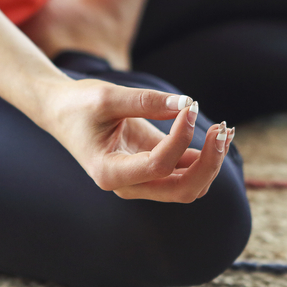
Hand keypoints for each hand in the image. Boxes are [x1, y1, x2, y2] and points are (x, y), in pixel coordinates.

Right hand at [41, 79, 232, 202]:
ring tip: (225, 129)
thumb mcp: (108, 96)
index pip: (159, 165)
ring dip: (210, 162)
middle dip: (208, 163)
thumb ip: (146, 101)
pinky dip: (204, 156)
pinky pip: (185, 171)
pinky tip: (217, 133)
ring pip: (189, 186)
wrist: (62, 110)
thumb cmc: (79, 104)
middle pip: (183, 190)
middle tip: (223, 129)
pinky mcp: (152, 167)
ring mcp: (142, 180)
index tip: (189, 107)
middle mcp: (128, 185)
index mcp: (110, 172)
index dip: (181, 137)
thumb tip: (186, 104)